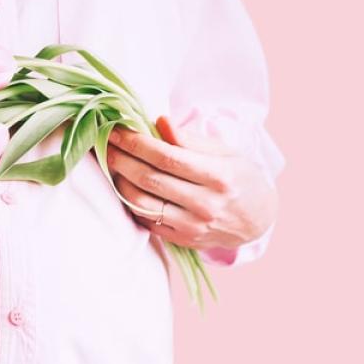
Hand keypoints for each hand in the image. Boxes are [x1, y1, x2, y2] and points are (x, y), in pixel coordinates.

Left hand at [106, 115, 277, 249]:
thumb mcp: (225, 153)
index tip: (117, 130)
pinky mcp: (184, 240)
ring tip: (113, 165)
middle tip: (106, 145)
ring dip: (121, 182)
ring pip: (143, 203)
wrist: (258, 220)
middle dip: (122, 159)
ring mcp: (193, 226)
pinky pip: (147, 222)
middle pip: (151, 179)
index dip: (137, 143)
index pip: (167, 157)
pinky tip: (126, 186)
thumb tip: (160, 122)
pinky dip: (131, 203)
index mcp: (218, 176)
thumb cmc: (240, 179)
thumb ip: (190, 140)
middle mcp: (206, 204)